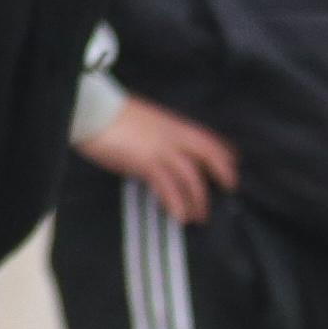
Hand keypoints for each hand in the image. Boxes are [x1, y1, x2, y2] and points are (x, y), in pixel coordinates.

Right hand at [73, 95, 237, 226]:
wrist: (94, 112)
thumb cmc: (113, 114)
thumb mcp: (145, 120)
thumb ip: (160, 133)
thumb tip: (163, 148)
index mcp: (174, 124)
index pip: (208, 137)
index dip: (223, 152)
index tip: (234, 163)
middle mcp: (174, 136)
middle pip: (208, 155)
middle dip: (222, 174)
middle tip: (227, 191)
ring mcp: (161, 150)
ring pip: (191, 177)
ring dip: (197, 199)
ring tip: (199, 217)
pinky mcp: (145, 163)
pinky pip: (168, 187)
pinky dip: (175, 203)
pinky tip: (178, 216)